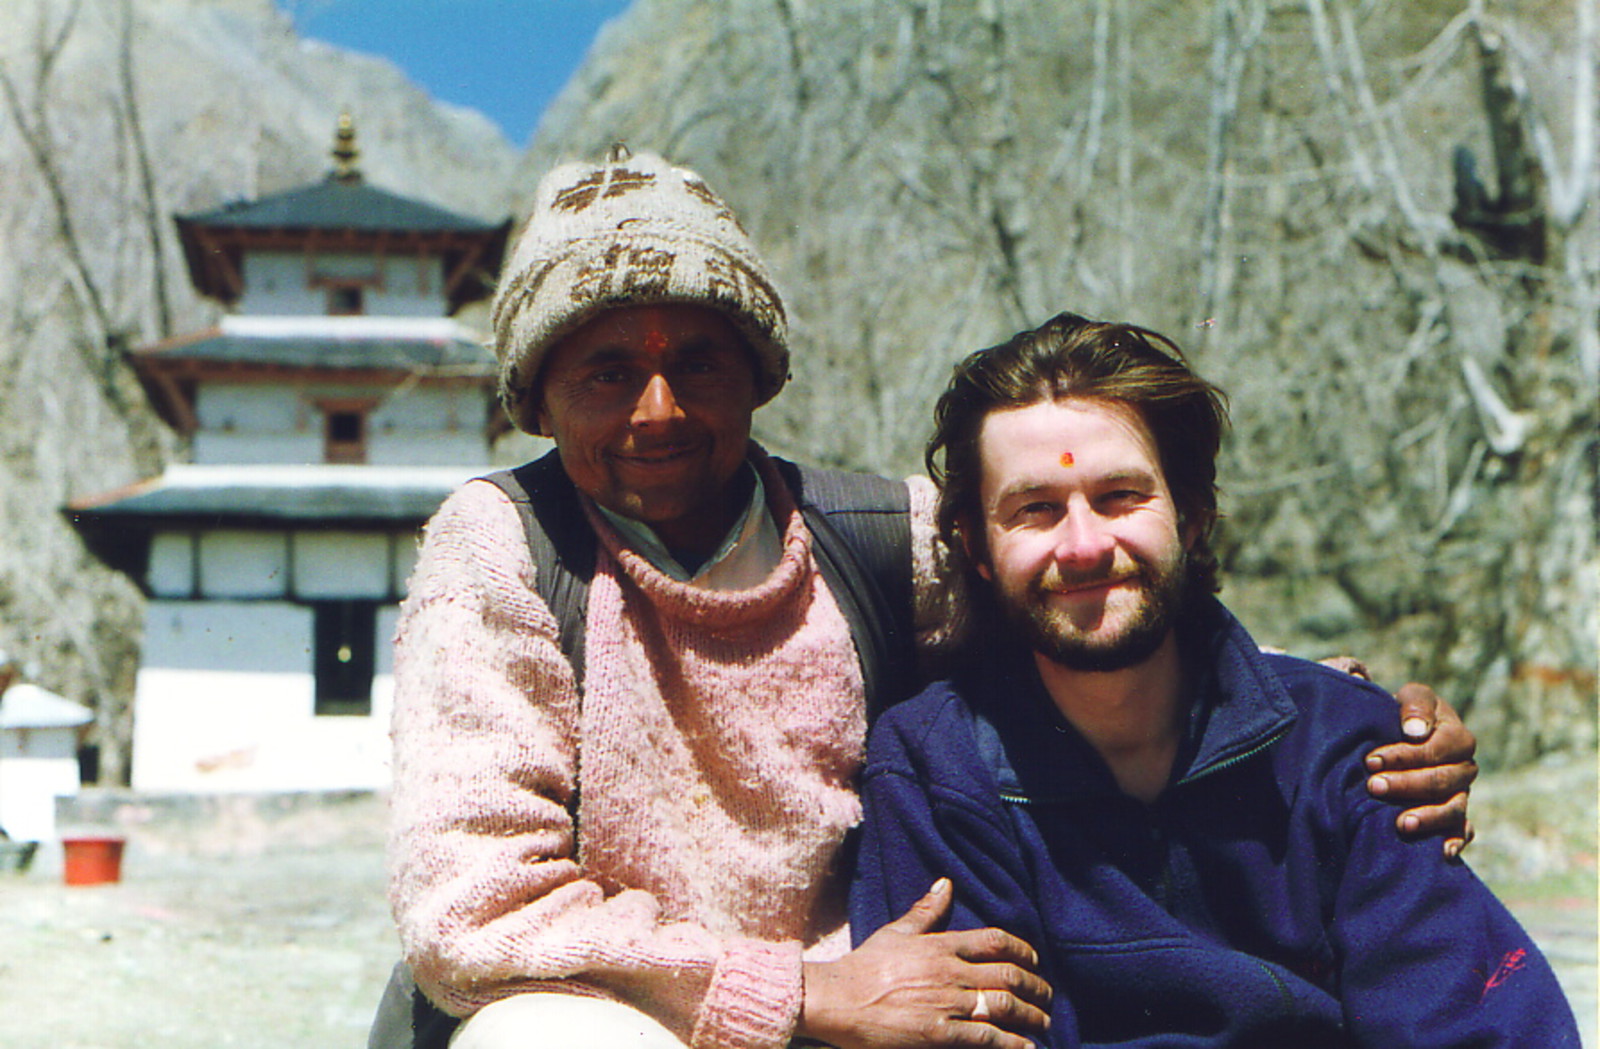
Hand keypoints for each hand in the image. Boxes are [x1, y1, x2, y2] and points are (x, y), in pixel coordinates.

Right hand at [798, 879, 1050, 1048]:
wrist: (837, 999)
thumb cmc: (864, 965)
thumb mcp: (896, 932)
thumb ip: (924, 911)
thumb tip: (945, 884)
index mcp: (941, 945)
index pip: (994, 941)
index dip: (1022, 950)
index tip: (1034, 961)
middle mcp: (950, 972)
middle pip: (1008, 975)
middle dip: (1036, 987)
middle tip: (1048, 996)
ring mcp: (946, 1003)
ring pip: (1004, 1006)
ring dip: (1031, 1015)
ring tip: (1044, 1022)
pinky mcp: (938, 1034)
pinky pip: (985, 1037)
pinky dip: (1011, 1042)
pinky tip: (1027, 1046)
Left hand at [1363, 681, 1477, 857]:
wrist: (1401, 732)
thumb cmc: (1404, 713)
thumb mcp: (1412, 697)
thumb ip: (1415, 706)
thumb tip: (1415, 732)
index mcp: (1457, 736)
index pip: (1436, 749)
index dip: (1404, 755)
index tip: (1371, 760)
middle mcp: (1463, 767)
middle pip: (1443, 781)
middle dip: (1406, 785)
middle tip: (1373, 787)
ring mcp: (1461, 793)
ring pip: (1453, 808)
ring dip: (1428, 817)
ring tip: (1400, 823)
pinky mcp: (1455, 815)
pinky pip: (1463, 830)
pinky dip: (1456, 841)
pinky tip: (1442, 852)